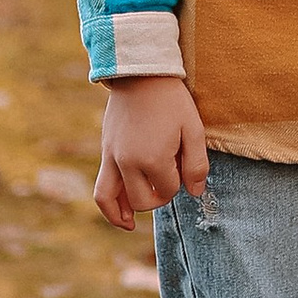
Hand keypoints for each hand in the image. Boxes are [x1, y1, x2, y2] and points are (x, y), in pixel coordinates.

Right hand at [94, 77, 208, 225]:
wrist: (140, 72)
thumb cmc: (171, 100)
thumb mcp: (193, 128)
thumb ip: (197, 164)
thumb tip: (195, 193)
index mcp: (153, 158)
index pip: (170, 188)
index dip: (181, 180)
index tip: (184, 162)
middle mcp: (128, 163)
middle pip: (144, 200)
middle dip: (160, 196)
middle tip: (170, 178)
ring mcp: (112, 158)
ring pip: (111, 201)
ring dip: (123, 214)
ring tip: (129, 225)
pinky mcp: (105, 152)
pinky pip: (101, 188)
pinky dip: (108, 204)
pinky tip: (118, 212)